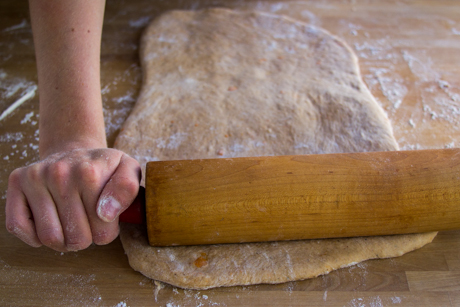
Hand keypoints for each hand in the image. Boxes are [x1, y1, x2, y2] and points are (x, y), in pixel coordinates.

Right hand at [5, 148, 140, 251]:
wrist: (76, 153)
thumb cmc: (105, 168)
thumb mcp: (128, 171)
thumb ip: (127, 189)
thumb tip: (106, 213)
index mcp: (89, 173)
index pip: (102, 231)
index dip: (107, 232)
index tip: (106, 220)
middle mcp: (59, 173)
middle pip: (76, 238)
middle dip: (87, 238)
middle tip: (88, 223)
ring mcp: (35, 177)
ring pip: (49, 237)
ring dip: (63, 240)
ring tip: (71, 224)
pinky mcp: (17, 183)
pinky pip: (18, 227)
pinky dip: (34, 235)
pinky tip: (50, 223)